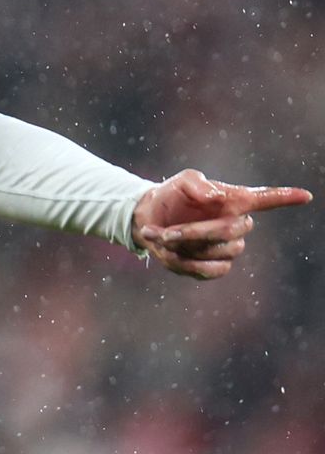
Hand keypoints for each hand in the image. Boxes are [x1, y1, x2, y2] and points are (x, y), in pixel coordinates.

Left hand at [132, 169, 311, 278]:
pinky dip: (185, 264)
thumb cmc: (170, 196)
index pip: (265, 199)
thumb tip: (215, 197)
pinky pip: (211, 271)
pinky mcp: (214, 267)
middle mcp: (236, 224)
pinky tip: (168, 253)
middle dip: (195, 232)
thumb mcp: (179, 182)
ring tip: (162, 238)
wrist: (147, 220)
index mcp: (234, 201)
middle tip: (167, 231)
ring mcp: (227, 248)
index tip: (306, 196)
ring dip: (186, 248)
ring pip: (220, 253)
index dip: (285, 198)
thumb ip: (195, 183)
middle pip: (232, 231)